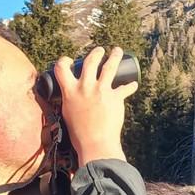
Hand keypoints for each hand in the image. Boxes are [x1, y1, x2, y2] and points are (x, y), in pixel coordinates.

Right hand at [53, 46, 138, 163]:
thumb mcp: (68, 114)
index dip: (63, 61)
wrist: (95, 143)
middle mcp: (85, 87)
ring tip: (118, 51)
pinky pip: (125, 88)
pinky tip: (133, 84)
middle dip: (96, 53)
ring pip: (110, 66)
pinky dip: (130, 86)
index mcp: (70, 91)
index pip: (61, 68)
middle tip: (100, 50)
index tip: (68, 60)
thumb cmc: (79, 134)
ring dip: (115, 56)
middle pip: (90, 61)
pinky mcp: (115, 97)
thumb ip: (70, 101)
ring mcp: (101, 90)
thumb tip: (72, 98)